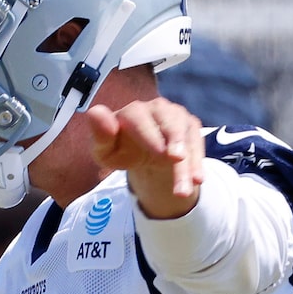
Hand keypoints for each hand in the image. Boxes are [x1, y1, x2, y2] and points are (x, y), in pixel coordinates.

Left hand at [86, 98, 203, 219]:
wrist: (140, 154)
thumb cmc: (119, 150)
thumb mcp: (105, 151)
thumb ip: (100, 135)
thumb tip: (95, 111)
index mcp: (132, 112)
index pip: (140, 117)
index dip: (150, 134)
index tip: (159, 152)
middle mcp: (157, 108)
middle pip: (169, 122)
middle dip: (176, 140)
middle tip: (177, 160)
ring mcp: (176, 115)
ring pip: (186, 136)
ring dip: (188, 161)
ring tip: (187, 185)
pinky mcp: (190, 126)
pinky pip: (197, 144)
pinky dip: (197, 163)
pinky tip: (197, 180)